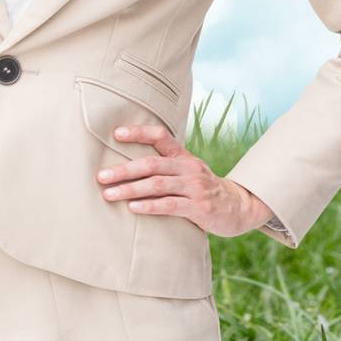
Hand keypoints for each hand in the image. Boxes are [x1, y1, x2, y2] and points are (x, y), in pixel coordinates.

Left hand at [96, 122, 272, 237]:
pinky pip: (170, 205)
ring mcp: (195, 187)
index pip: (160, 135)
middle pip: (151, 164)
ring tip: (109, 194)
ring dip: (130, 189)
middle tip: (101, 176)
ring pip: (157, 185)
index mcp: (184, 156)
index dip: (138, 132)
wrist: (239, 207)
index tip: (116, 134)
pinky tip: (133, 208)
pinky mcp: (200, 208)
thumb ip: (165, 165)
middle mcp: (189, 167)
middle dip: (123, 170)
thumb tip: (128, 163)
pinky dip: (149, 206)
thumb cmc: (203, 188)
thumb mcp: (188, 170)